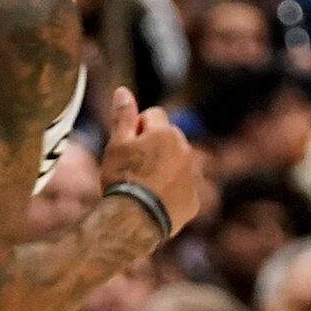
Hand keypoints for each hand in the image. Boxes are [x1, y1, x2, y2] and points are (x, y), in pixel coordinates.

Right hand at [99, 86, 201, 236]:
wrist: (134, 221)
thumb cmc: (122, 179)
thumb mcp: (117, 144)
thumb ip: (123, 116)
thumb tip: (123, 90)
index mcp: (166, 132)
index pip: (152, 115)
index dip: (136, 129)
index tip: (126, 148)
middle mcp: (185, 149)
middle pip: (168, 138)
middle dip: (154, 147)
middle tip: (133, 169)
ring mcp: (192, 176)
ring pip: (177, 163)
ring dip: (164, 168)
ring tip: (144, 188)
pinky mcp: (194, 201)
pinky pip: (183, 189)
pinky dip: (172, 193)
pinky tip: (155, 204)